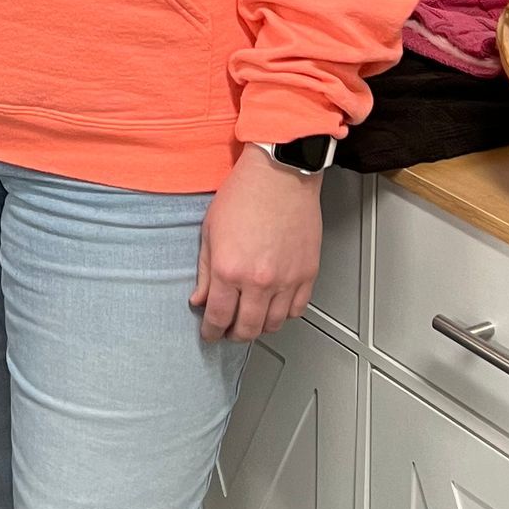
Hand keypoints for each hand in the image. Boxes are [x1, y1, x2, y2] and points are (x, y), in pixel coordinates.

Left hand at [191, 145, 322, 341]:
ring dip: (260, 327)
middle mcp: (258, 281)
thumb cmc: (244, 194)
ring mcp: (286, 280)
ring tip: (252, 320)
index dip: (211, 331)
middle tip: (229, 331)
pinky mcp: (307, 274)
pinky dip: (284, 314)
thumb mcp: (210, 231)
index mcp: (228, 270)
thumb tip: (200, 299)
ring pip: (273, 324)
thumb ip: (205, 271)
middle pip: (247, 328)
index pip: (218, 317)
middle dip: (234, 334)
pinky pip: (297, 309)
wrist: (280, 174)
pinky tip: (275, 307)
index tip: (210, 333)